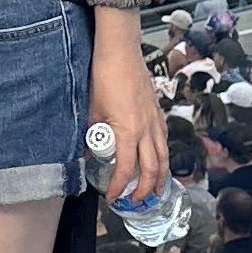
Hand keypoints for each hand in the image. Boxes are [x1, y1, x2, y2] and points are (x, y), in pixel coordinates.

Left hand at [87, 33, 168, 206]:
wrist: (120, 50)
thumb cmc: (103, 77)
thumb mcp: (91, 110)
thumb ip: (90, 135)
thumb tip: (87, 154)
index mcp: (128, 131)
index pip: (125, 168)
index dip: (119, 186)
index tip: (113, 198)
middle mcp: (146, 129)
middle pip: (152, 168)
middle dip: (146, 189)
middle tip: (139, 202)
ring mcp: (154, 119)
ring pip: (163, 154)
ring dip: (161, 175)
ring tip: (158, 189)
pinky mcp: (157, 110)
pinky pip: (164, 138)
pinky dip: (163, 153)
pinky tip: (159, 157)